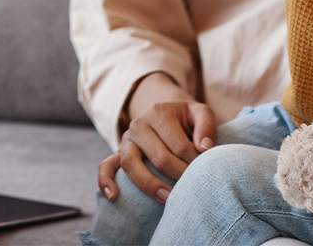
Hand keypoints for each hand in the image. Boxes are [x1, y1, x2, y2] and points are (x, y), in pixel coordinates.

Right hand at [97, 72, 216, 203]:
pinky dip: (106, 180)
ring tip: (168, 199)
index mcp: (159, 112)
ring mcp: (126, 139)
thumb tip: (204, 148)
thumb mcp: (199, 113)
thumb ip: (206, 125)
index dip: (196, 164)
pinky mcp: (118, 152)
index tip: (206, 173)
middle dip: (180, 177)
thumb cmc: (186, 119)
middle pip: (159, 158)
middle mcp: (139, 124)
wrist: (166, 115)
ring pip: (131, 163)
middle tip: (194, 189)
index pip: (179, 146)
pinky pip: (106, 165)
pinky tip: (113, 197)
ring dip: (150, 185)